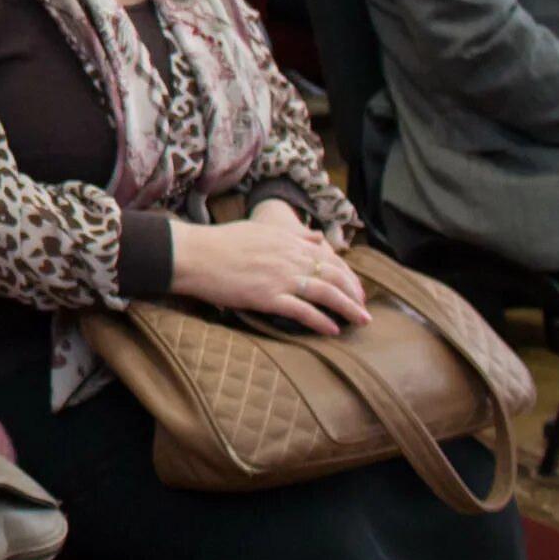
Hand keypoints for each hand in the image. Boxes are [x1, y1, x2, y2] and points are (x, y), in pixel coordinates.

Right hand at [168, 201, 367, 334]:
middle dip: (355, 293)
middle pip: (334, 276)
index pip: (330, 257)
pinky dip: (321, 321)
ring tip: (361, 321)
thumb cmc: (220, 241)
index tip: (356, 287)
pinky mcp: (268, 296)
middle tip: (364, 309)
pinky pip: (302, 311)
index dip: (348, 274)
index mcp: (288, 241)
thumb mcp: (260, 229)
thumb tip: (318, 236)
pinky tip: (332, 331)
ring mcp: (280, 277)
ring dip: (348, 308)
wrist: (194, 254)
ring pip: (325, 293)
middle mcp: (290, 257)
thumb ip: (292, 234)